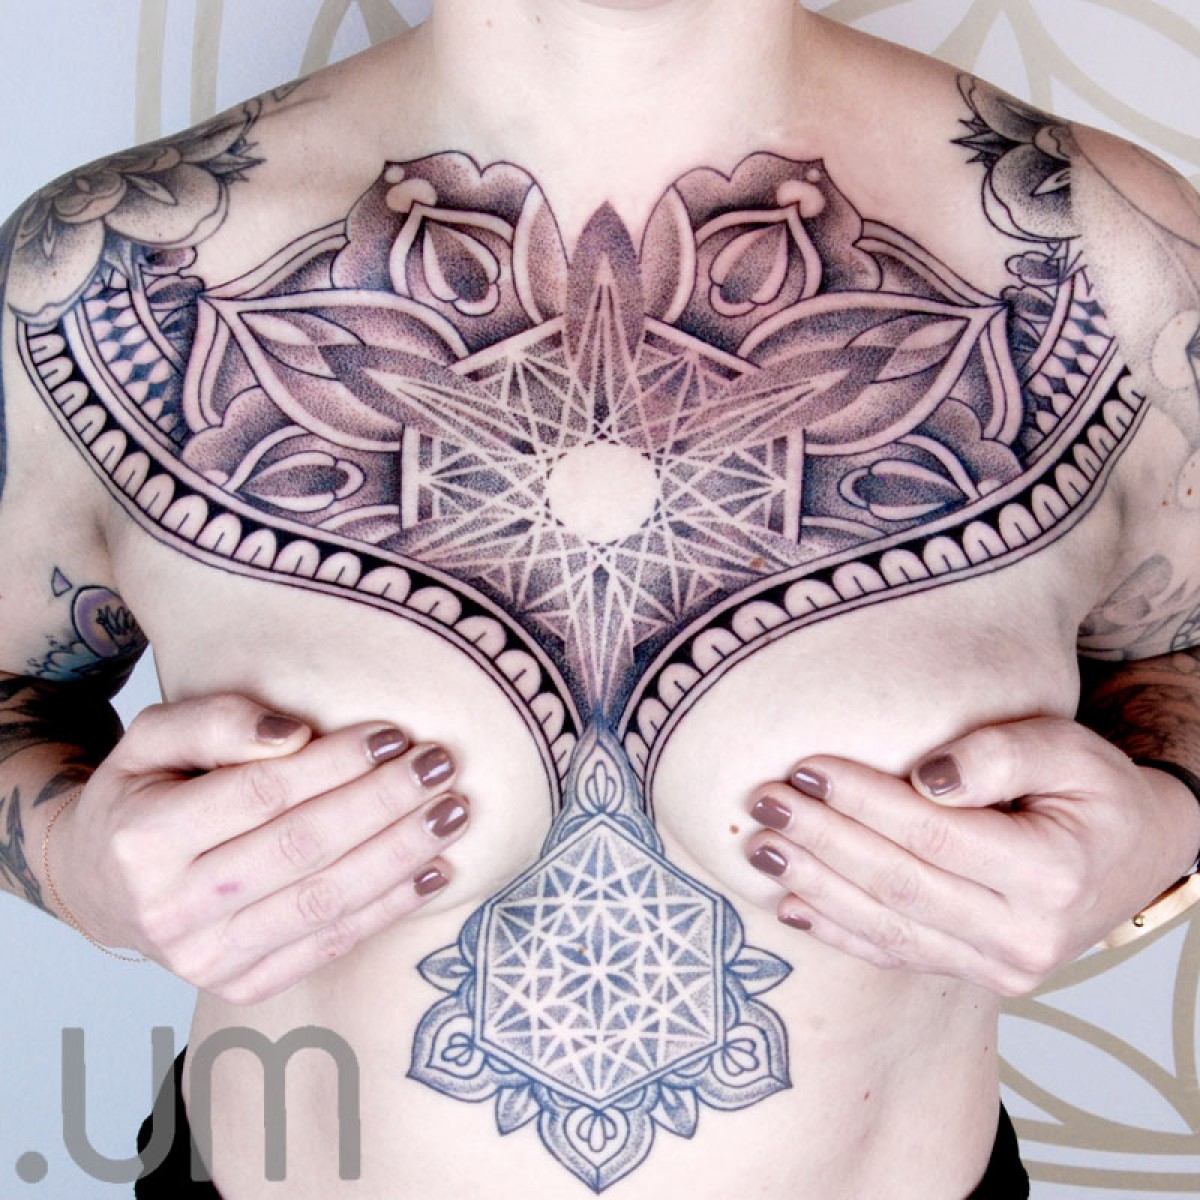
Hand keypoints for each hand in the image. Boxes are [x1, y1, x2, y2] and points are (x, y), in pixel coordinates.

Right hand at [48, 694, 468, 1003]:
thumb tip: (294, 733)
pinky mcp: (241, 985)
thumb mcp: (153, 738)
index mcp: (141, 842)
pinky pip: (329, 945)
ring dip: (401, 855)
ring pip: (325, 901)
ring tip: (453, 813)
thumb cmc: (144, 794)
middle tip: (441, 766)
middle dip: (383, 804)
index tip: (393, 734)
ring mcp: (206, 960)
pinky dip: (389, 908)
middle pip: (303, 849)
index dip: (335, 764)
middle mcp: (171, 910)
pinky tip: (434, 871)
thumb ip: (215, 720)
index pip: (262, 795)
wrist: (103, 886)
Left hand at [743, 716, 1199, 994]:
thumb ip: (1000, 754)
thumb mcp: (1065, 749)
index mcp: (1050, 874)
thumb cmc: (1093, 790)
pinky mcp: (976, 975)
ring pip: (887, 927)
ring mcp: (1000, 966)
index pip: (933, 835)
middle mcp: (1025, 935)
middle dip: (822, 840)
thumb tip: (925, 776)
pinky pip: (895, 955)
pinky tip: (791, 904)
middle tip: (763, 802)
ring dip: (814, 885)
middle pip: (899, 884)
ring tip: (759, 845)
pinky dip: (838, 931)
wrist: (1134, 853)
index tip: (806, 767)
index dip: (863, 801)